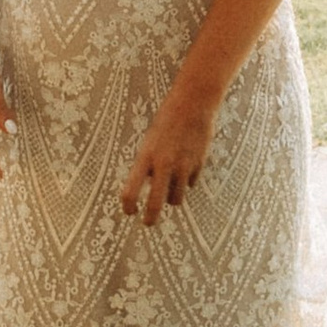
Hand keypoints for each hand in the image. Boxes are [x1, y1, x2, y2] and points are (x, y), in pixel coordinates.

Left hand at [119, 78, 219, 225]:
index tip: (130, 211)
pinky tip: (186, 164)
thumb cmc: (167, 120)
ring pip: (175, 199)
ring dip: (171, 197)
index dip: (128, 206)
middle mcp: (164, 164)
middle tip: (147, 223)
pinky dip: (186, 181)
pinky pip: (190, 184)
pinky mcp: (198, 166)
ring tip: (170, 186)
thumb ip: (147, 164)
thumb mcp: (150, 141)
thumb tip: (146, 187)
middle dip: (150, 218)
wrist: (194, 103)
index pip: (130, 191)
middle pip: (155, 204)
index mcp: (146, 157)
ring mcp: (183, 166)